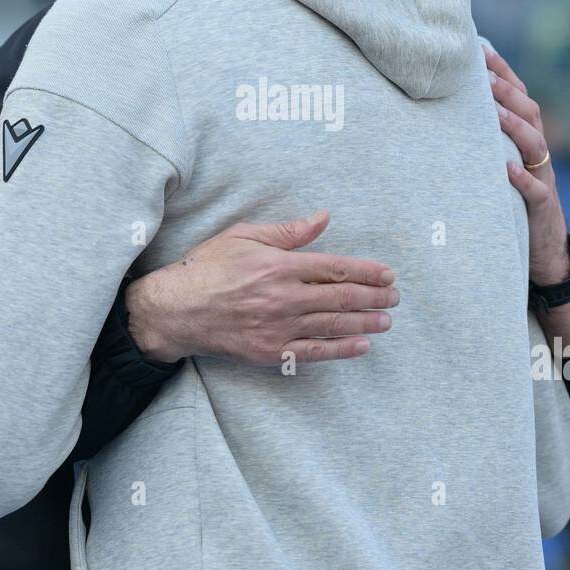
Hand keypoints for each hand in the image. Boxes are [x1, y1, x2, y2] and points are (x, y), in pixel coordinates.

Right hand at [125, 209, 398, 366]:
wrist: (175, 310)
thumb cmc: (207, 268)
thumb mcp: (244, 236)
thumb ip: (288, 232)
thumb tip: (324, 218)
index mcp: (280, 266)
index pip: (335, 268)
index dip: (367, 272)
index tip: (388, 274)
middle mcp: (285, 297)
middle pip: (341, 297)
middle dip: (374, 297)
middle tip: (395, 298)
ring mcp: (279, 327)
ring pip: (333, 324)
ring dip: (365, 322)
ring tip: (386, 321)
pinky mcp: (271, 352)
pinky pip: (315, 352)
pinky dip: (341, 349)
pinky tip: (361, 346)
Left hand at [484, 46, 569, 285]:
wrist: (546, 250)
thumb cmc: (515, 200)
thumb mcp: (501, 164)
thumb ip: (487, 137)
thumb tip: (453, 106)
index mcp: (528, 139)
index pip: (519, 96)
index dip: (503, 71)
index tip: (480, 48)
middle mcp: (538, 153)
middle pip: (529, 112)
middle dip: (507, 91)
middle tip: (481, 75)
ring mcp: (543, 178)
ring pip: (535, 145)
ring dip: (514, 126)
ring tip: (493, 111)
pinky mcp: (541, 208)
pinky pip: (535, 190)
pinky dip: (522, 178)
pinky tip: (505, 169)